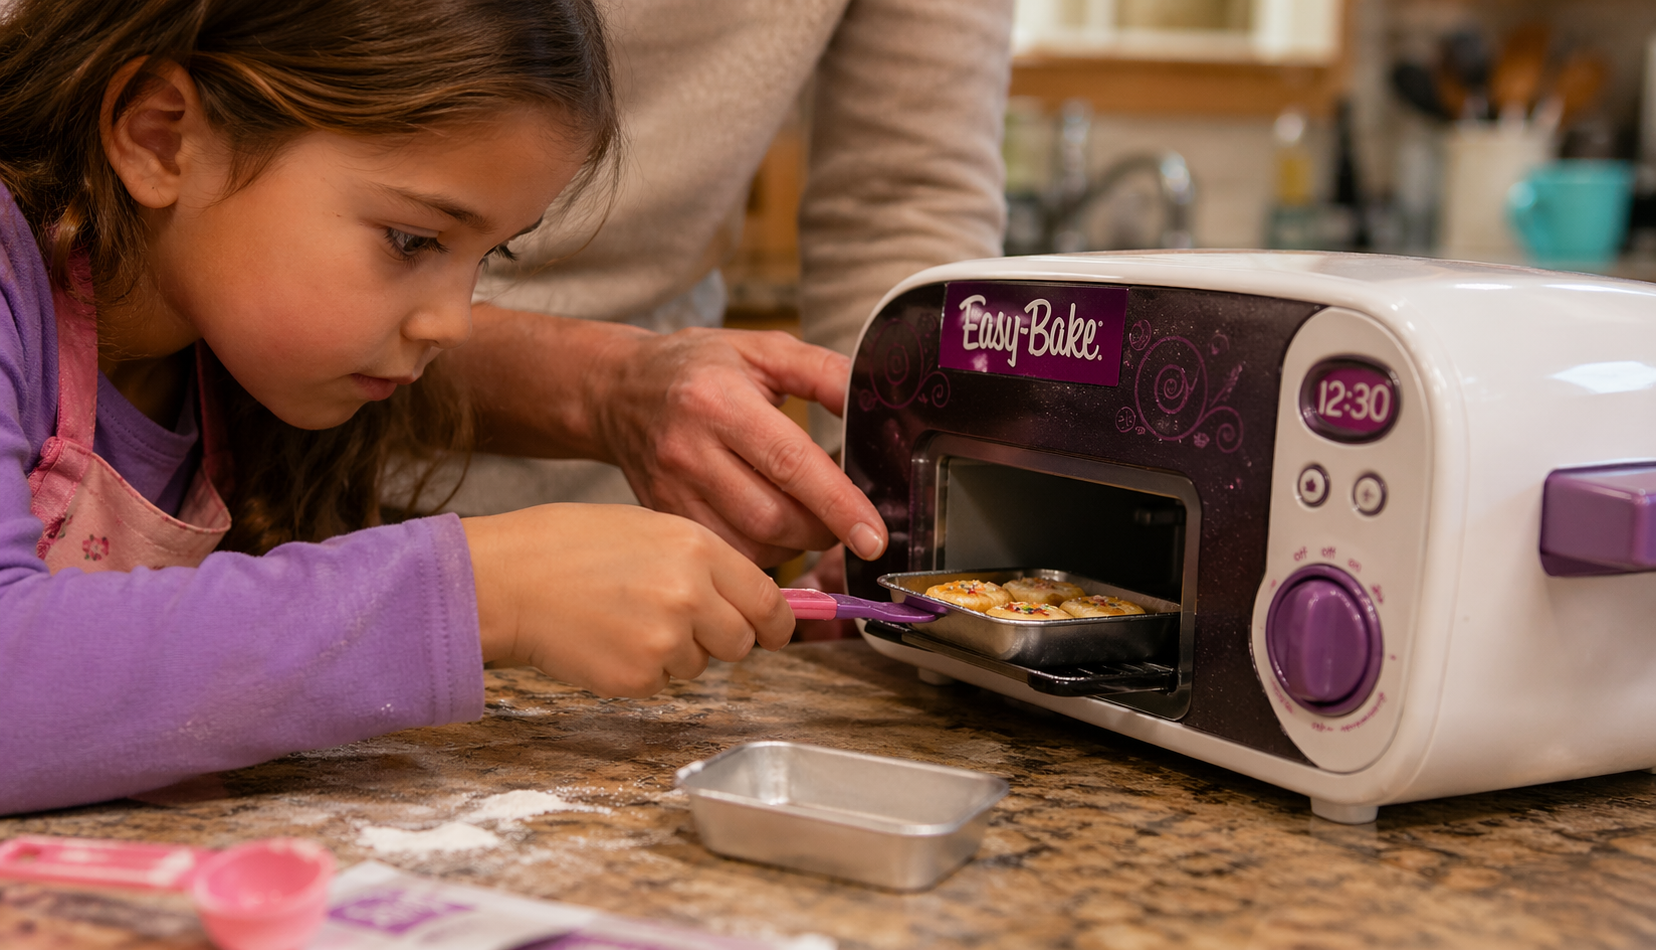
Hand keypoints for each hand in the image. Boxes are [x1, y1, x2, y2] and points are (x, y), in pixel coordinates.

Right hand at [462, 504, 793, 696]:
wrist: (509, 578)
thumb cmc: (571, 546)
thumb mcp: (651, 530)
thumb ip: (706, 563)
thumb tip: (757, 602)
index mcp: (698, 548)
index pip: (768, 601)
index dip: (776, 623)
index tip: (774, 632)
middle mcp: (690, 594)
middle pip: (741, 642)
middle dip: (721, 640)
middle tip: (681, 624)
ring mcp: (665, 640)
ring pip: (700, 666)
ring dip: (676, 653)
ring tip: (626, 620)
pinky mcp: (638, 677)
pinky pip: (661, 685)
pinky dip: (641, 670)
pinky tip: (608, 640)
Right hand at [590, 328, 886, 566]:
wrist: (618, 391)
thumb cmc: (699, 368)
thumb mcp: (764, 350)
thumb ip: (825, 373)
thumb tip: (878, 404)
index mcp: (718, 400)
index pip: (789, 462)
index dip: (838, 503)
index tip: (874, 535)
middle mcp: (689, 450)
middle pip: (772, 516)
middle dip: (823, 529)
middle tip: (846, 520)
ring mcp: (671, 492)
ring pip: (751, 546)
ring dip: (795, 545)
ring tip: (808, 518)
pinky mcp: (665, 519)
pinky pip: (727, 556)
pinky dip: (763, 553)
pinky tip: (773, 528)